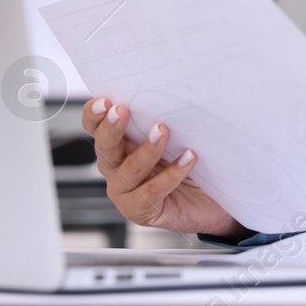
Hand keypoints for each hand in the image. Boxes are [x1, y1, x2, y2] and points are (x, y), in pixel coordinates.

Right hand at [81, 96, 241, 237]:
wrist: (211, 203)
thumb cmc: (192, 165)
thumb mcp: (178, 137)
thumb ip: (166, 121)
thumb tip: (174, 94)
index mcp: (120, 145)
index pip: (97, 127)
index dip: (94, 114)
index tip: (104, 100)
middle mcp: (116, 168)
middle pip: (105, 147)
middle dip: (111, 128)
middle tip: (122, 111)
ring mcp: (125, 191)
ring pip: (129, 169)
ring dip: (146, 149)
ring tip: (163, 131)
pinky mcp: (139, 211)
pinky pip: (152, 191)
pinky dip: (171, 174)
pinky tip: (189, 158)